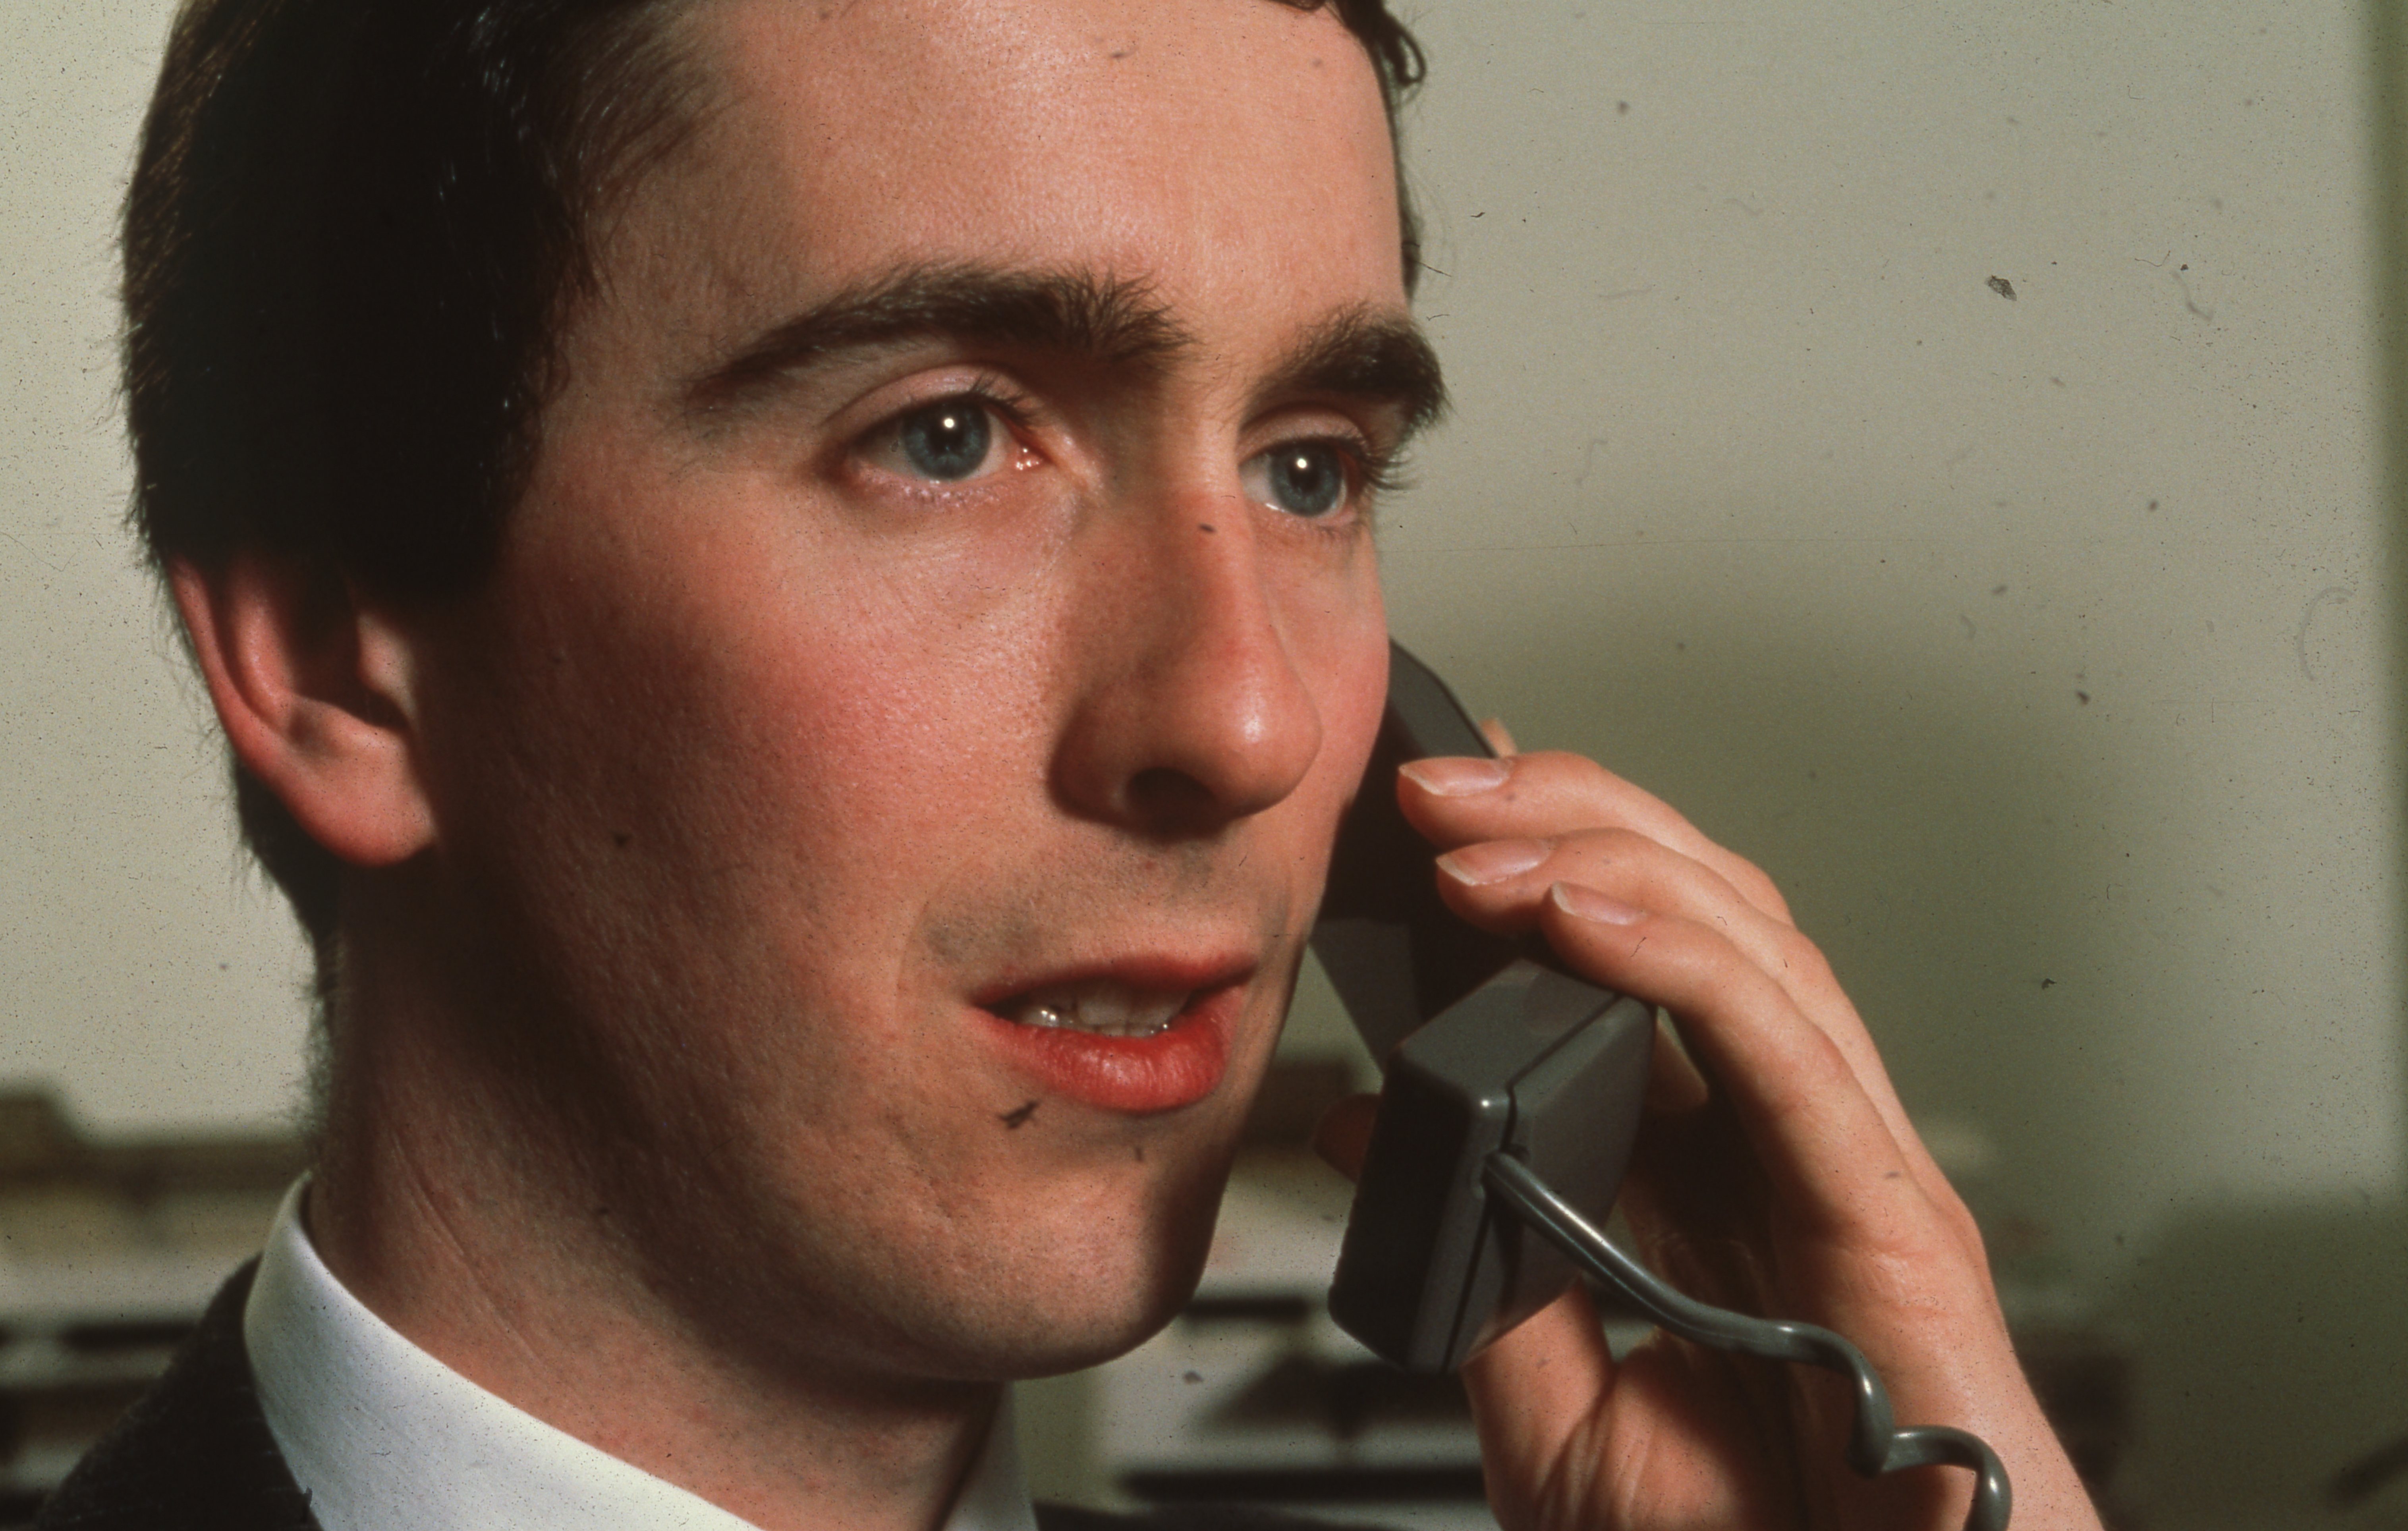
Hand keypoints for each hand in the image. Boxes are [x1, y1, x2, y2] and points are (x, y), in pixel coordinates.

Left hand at [1314, 743, 2101, 1530]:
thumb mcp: (1555, 1412)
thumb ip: (1482, 1268)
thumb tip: (1370, 1134)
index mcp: (1714, 1168)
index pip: (1635, 962)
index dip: (1544, 861)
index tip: (1437, 811)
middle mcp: (1787, 1139)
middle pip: (1696, 913)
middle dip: (1565, 819)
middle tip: (1434, 786)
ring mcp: (1846, 1161)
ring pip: (1746, 943)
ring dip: (1602, 860)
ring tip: (1472, 831)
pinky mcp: (1886, 1213)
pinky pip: (1783, 1048)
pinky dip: (1679, 961)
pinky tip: (1578, 911)